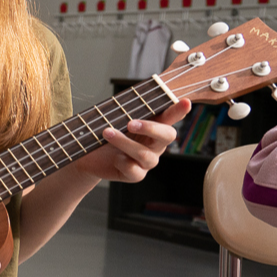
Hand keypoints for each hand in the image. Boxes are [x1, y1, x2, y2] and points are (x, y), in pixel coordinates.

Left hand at [72, 100, 188, 183]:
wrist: (91, 156)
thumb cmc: (106, 133)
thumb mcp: (114, 119)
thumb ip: (124, 110)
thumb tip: (124, 102)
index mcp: (155, 127)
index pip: (170, 117)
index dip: (179, 110)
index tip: (186, 102)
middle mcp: (156, 144)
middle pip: (167, 136)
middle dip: (150, 128)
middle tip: (130, 123)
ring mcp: (148, 161)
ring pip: (144, 153)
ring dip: (124, 142)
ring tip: (106, 132)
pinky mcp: (136, 174)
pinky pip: (133, 169)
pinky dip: (122, 162)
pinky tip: (114, 158)